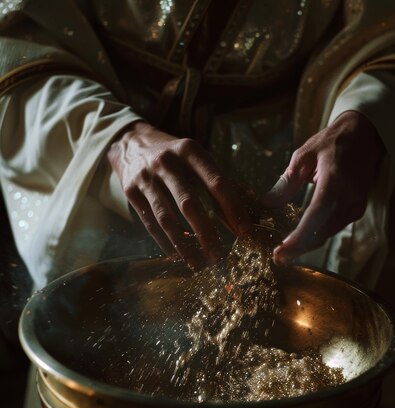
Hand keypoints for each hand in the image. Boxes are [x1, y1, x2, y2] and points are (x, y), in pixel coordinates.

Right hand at [107, 121, 250, 267]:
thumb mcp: (197, 159)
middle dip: (206, 233)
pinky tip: (178, 256)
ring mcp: (146, 177)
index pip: (216, 183)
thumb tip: (251, 213)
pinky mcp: (130, 191)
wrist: (131, 144)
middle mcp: (167, 162)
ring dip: (184, 244)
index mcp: (190, 151)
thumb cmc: (176, 157)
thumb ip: (221, 183)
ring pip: (167, 218)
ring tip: (199, 263)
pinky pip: (150, 223)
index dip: (232, 209)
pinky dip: (165, 242)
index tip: (244, 232)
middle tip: (219, 256)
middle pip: (190, 204)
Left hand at [262, 110, 384, 262]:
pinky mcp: (356, 211)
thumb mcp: (303, 156)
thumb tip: (266, 204)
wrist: (366, 136)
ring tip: (285, 253)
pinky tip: (300, 241)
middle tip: (277, 258)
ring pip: (327, 234)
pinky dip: (316, 237)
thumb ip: (286, 182)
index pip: (316, 216)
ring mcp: (355, 206)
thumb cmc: (332, 143)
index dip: (299, 237)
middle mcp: (348, 198)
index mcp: (334, 181)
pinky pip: (333, 228)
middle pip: (321, 232)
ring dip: (306, 246)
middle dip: (299, 249)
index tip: (281, 251)